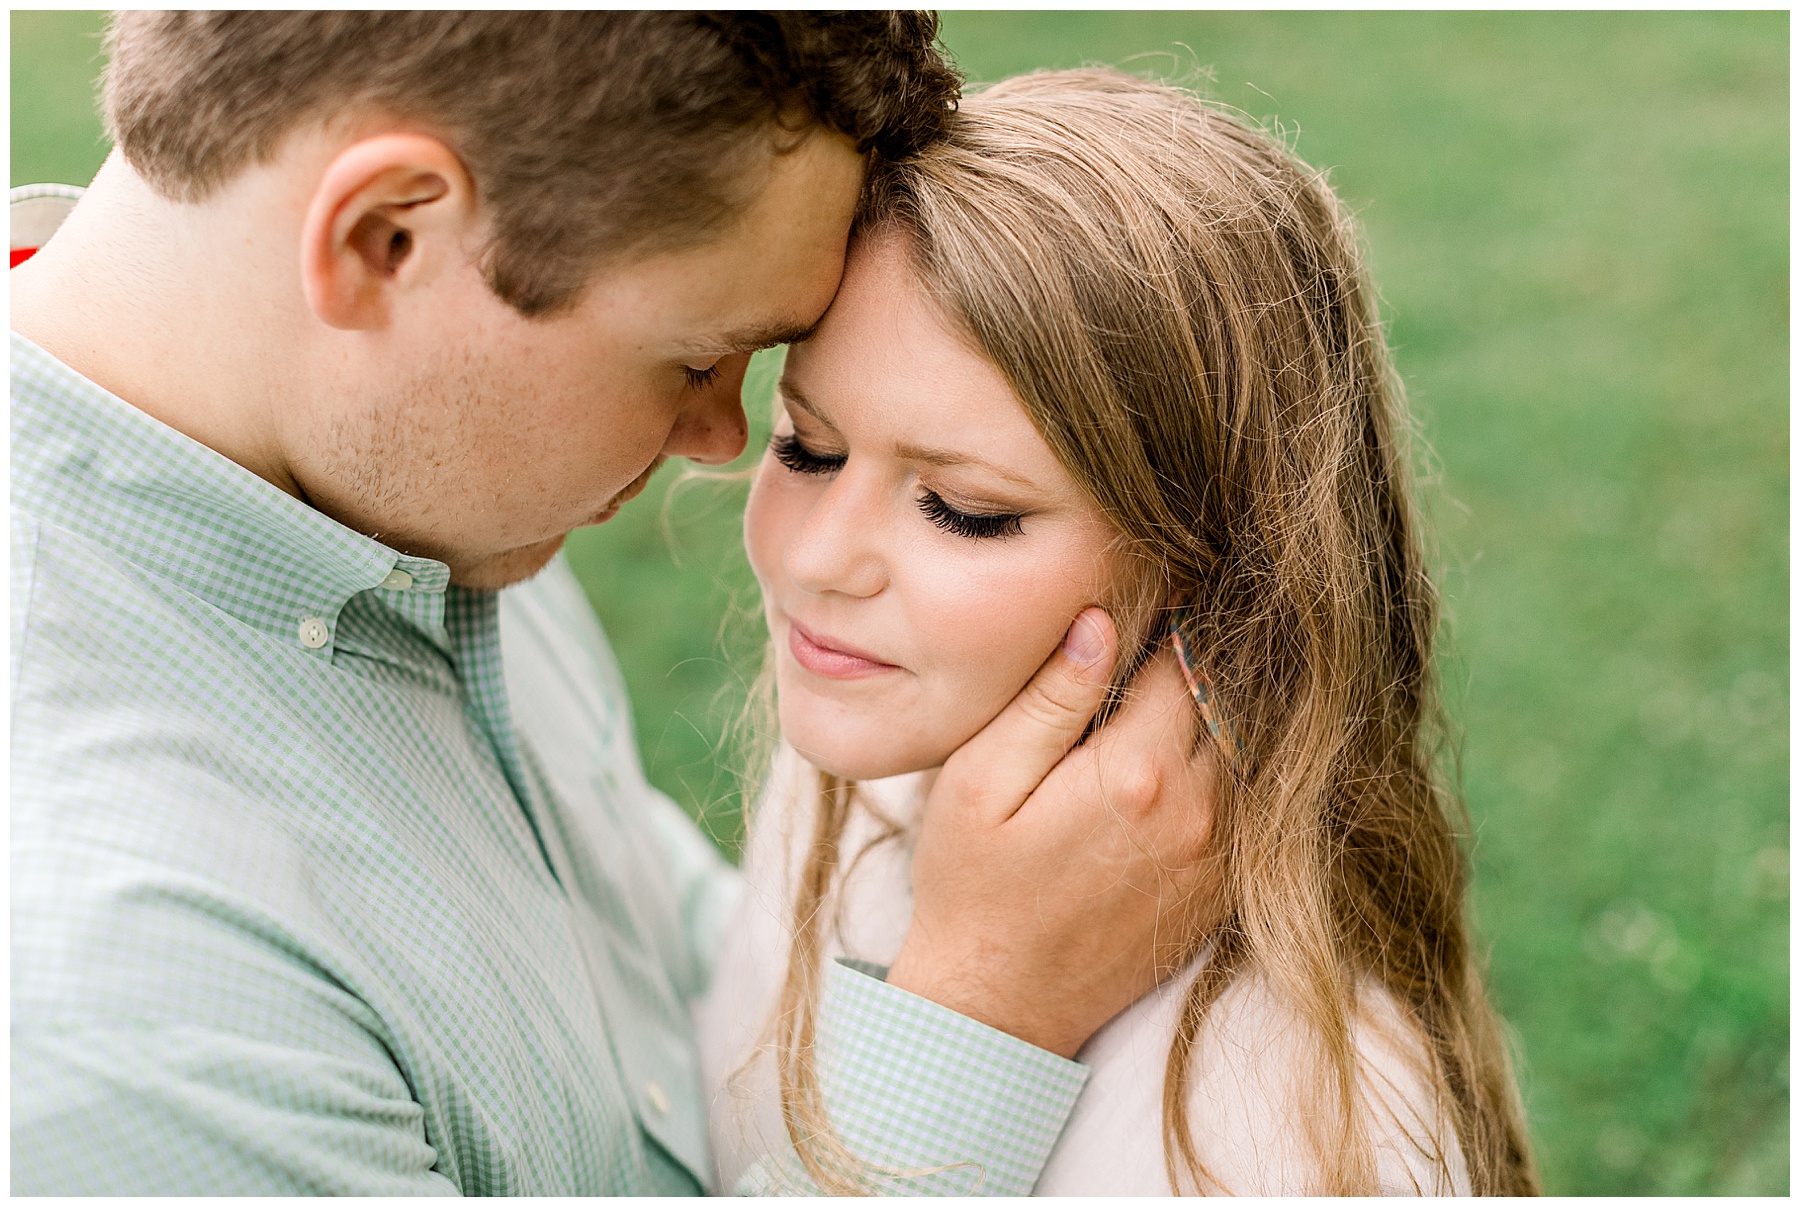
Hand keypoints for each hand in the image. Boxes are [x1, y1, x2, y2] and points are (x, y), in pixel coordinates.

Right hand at [886, 607, 1219, 1058]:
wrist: (999, 1004)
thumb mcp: (983, 779)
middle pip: (1229, 700)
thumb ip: (1049, 698)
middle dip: (1198, 662)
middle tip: (1160, 639)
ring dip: (1219, 714)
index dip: (1168, 622)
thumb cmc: (972, 886)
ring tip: (1169, 695)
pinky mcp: (1225, 889)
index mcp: (1138, 773)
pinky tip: (1181, 760)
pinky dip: (1228, 769)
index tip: (1146, 603)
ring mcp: (1221, 856)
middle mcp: (1199, 812)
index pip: (1185, 659)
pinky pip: (1251, 805)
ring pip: (1250, 750)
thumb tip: (1102, 622)